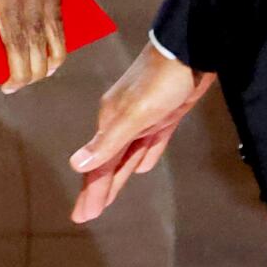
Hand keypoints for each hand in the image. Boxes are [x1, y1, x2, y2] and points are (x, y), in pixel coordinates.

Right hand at [68, 40, 212, 221]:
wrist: (190, 49)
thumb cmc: (161, 81)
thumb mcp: (134, 114)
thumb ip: (108, 141)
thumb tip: (76, 164)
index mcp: (111, 122)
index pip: (99, 166)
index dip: (91, 192)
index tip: (81, 217)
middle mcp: (123, 122)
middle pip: (108, 164)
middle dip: (98, 189)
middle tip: (87, 215)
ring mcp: (144, 119)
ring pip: (126, 156)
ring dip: (117, 177)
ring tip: (109, 195)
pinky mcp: (165, 116)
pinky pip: (149, 144)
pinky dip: (143, 158)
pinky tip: (142, 167)